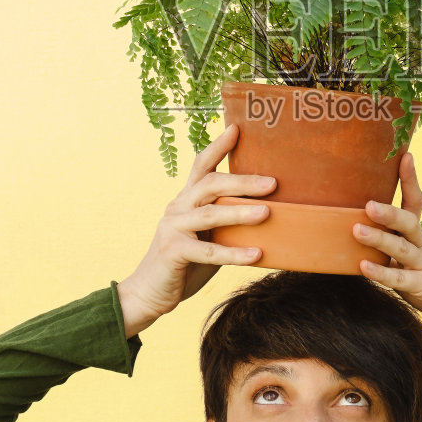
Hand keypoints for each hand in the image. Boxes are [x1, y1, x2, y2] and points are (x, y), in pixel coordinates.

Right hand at [116, 123, 273, 334]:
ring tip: (267, 213)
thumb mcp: (207, 236)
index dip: (218, 146)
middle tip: (272, 183)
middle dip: (242, 181)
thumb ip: (226, 222)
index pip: (201, 166)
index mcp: (185, 200)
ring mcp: (173, 228)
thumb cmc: (185, 264)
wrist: (149, 294)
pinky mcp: (173, 251)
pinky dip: (234, 253)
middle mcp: (177, 207)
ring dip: (240, 212)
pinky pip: (207, 251)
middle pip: (210, 184)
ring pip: (209, 213)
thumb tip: (267, 213)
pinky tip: (256, 255)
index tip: (236, 128)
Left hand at [353, 152, 421, 338]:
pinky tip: (363, 266)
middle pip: (408, 222)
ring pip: (401, 248)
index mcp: (419, 236)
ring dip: (379, 238)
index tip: (405, 156)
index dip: (410, 180)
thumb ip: (392, 246)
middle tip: (368, 204)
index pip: (416, 202)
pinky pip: (400, 279)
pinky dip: (381, 272)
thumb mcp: (415, 258)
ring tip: (357, 230)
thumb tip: (358, 229)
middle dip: (388, 212)